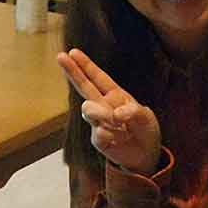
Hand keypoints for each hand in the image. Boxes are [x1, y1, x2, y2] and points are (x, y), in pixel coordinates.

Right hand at [57, 49, 162, 173]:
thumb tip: (116, 114)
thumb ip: (134, 112)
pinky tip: (120, 139)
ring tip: (117, 122)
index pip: (98, 78)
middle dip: (72, 71)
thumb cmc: (145, 130)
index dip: (86, 65)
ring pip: (88, 109)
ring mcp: (98, 122)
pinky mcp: (97, 139)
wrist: (145, 155)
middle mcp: (103, 105)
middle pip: (83, 86)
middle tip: (61, 56)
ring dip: (101, 113)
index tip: (73, 52)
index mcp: (115, 95)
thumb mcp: (146, 117)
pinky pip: (98, 133)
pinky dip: (112, 135)